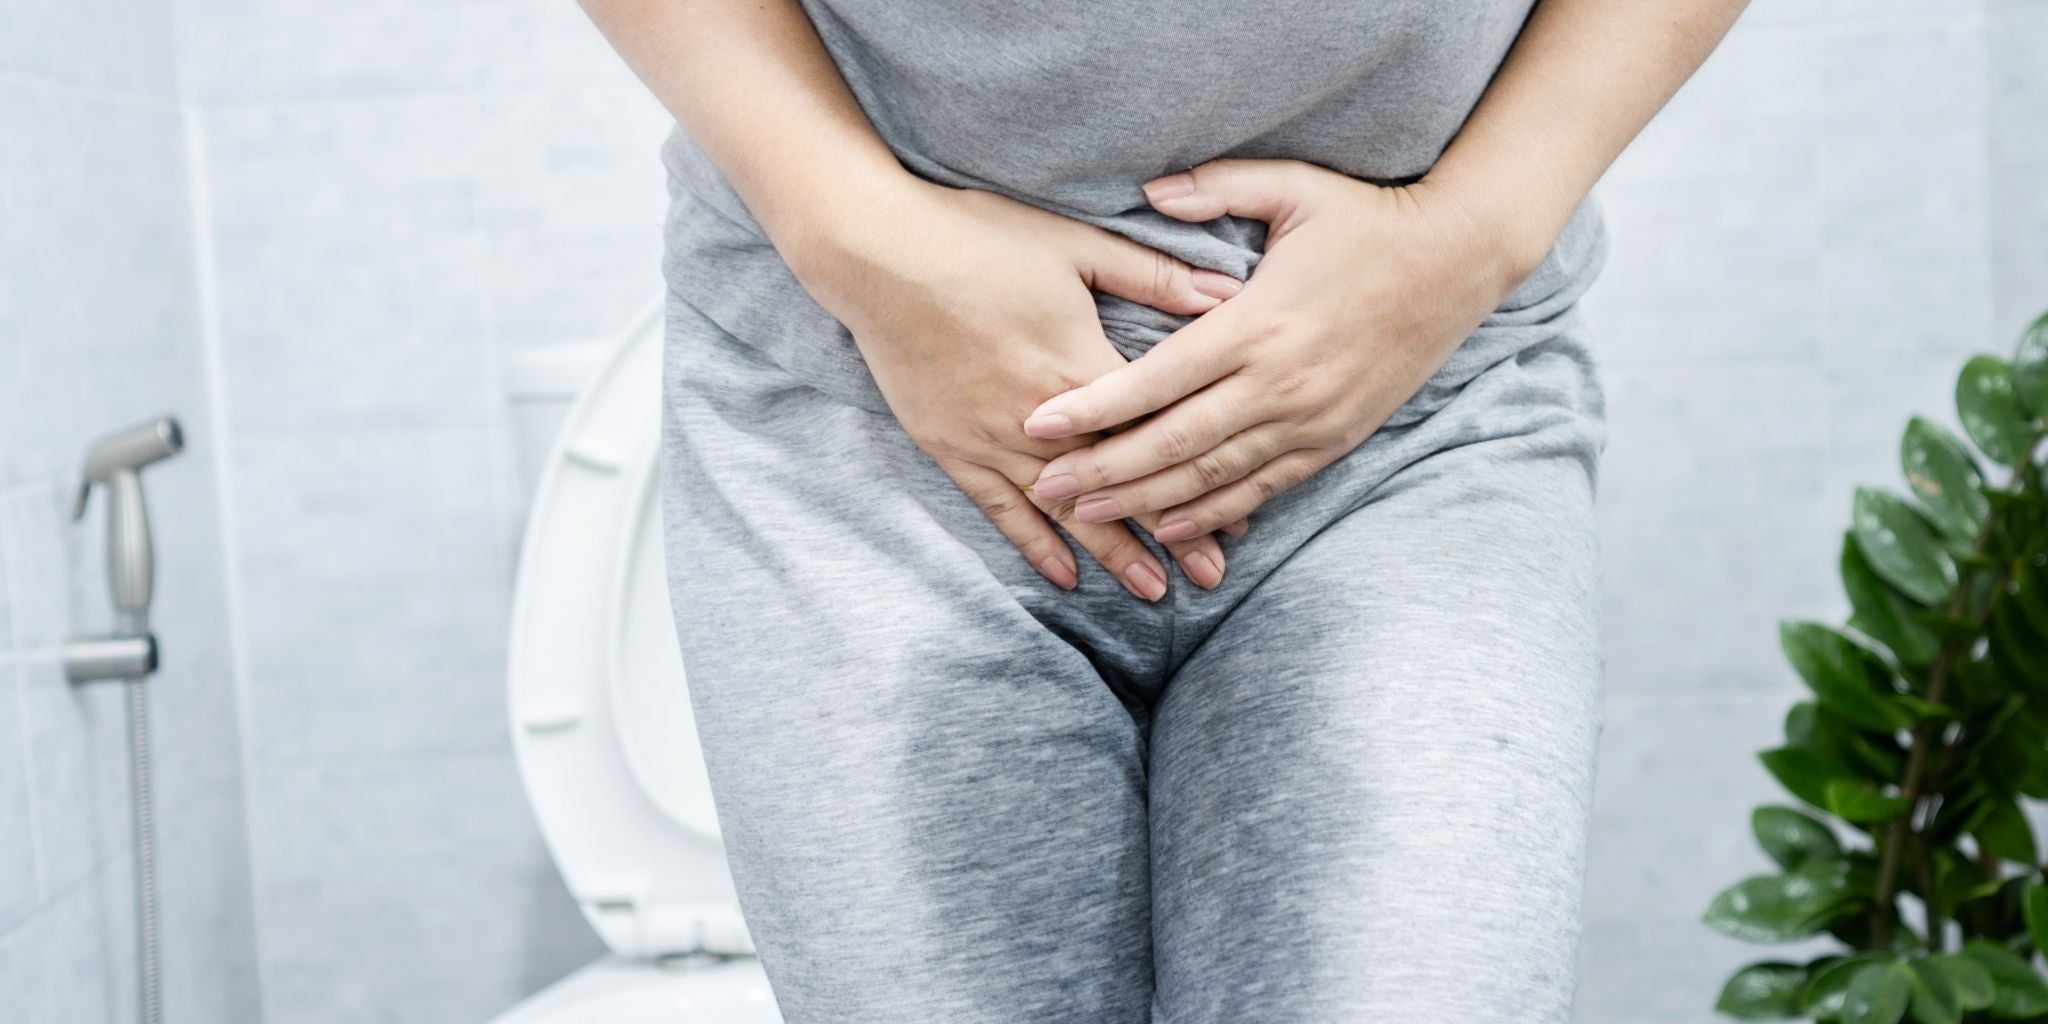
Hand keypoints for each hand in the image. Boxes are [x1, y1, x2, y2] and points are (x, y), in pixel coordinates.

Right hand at [787, 177, 1249, 598]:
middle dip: (1167, 537)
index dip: (1199, 479)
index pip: (1155, 439)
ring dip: (1110, 552)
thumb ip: (1154, 275)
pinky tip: (1065, 577)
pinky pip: (1000, 508)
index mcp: (1081, 368)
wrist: (878, 254)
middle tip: (1212, 580)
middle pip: (1117, 487)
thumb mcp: (1076, 245)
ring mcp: (992, 439)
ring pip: (1063, 511)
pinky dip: (1034, 545)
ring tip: (1153, 593)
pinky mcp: (952, 448)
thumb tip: (1230, 292)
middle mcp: (1041, 419)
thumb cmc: (979, 238)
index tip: (1240, 517)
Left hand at [1020, 158, 1526, 540]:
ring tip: (1087, 513)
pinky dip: (1214, 513)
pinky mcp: (1334, 439)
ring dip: (1145, 501)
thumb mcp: (1294, 187)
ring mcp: (1309, 419)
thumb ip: (1216, 188)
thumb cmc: (1368, 219)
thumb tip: (1147, 189)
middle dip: (1102, 469)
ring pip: (1212, 476)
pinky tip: (1170, 525)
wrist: (1459, 260)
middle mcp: (1279, 383)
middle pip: (1173, 442)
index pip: (1157, 378)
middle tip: (1043, 486)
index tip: (1038, 424)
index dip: (1094, 407)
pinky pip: (1263, 488)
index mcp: (1257, 323)